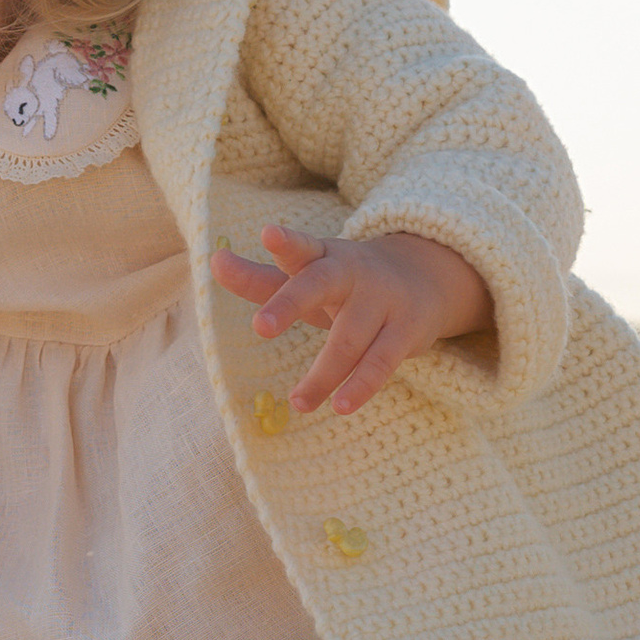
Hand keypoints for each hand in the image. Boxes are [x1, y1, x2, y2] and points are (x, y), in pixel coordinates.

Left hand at [209, 224, 490, 416]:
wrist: (425, 278)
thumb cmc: (346, 284)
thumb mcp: (306, 277)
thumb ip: (258, 277)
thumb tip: (214, 260)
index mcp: (322, 257)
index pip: (301, 248)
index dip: (285, 242)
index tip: (268, 233)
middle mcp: (351, 273)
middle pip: (319, 285)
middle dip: (289, 303)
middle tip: (260, 327)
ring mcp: (381, 301)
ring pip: (348, 339)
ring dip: (323, 374)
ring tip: (298, 403)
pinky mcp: (404, 331)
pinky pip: (381, 362)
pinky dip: (361, 385)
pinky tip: (340, 406)